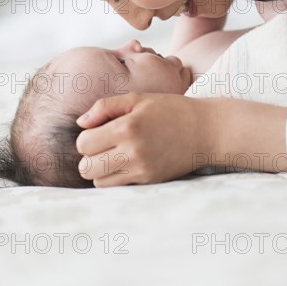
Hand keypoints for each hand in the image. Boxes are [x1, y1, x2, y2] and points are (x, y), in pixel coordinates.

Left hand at [75, 92, 209, 186]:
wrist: (205, 129)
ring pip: (98, 181)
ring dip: (101, 169)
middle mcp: (132, 152)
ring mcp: (141, 170)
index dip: (87, 136)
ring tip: (115, 154)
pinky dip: (115, 177)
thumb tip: (81, 122)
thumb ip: (105, 107)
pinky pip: (117, 187)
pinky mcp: (149, 182)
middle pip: (86, 167)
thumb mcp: (137, 97)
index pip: (83, 144)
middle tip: (104, 144)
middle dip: (89, 155)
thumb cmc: (170, 109)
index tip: (99, 130)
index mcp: (126, 128)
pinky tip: (127, 163)